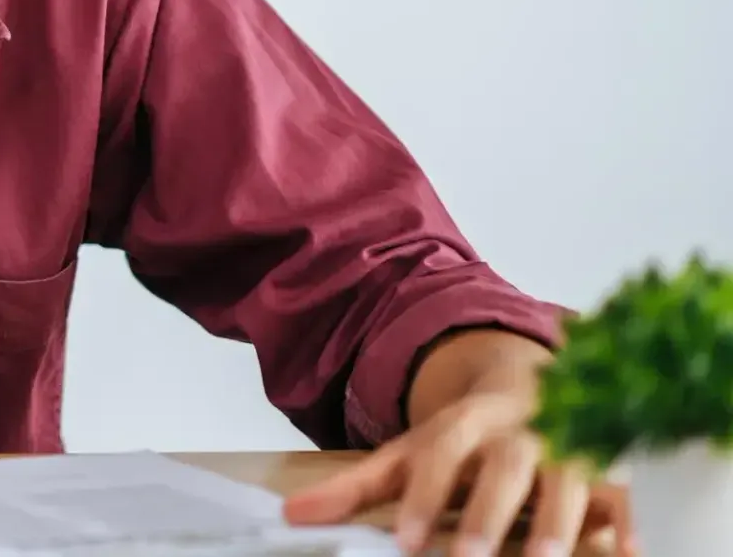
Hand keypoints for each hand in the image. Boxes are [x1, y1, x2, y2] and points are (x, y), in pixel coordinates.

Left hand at [283, 382, 633, 555]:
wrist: (525, 384)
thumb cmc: (460, 437)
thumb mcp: (406, 452)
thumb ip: (355, 487)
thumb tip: (291, 513)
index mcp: (463, 423)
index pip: (439, 457)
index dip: (424, 498)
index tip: (408, 544)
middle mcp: (516, 430)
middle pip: (505, 466)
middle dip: (491, 511)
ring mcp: (565, 446)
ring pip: (568, 477)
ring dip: (560, 520)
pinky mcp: (605, 467)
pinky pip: (623, 489)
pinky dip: (630, 518)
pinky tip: (631, 550)